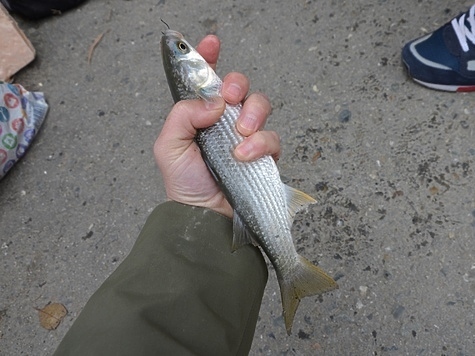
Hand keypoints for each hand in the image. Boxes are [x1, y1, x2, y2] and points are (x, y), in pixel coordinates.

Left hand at [155, 35, 279, 217]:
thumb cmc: (185, 183)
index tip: (212, 42)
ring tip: (240, 135)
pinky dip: (260, 144)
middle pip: (240, 86)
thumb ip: (183, 115)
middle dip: (237, 84)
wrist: (205, 215)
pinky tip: (244, 156)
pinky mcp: (263, 154)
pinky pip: (272, 137)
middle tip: (229, 99)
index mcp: (200, 115)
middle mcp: (224, 122)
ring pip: (261, 105)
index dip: (209, 58)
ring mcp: (246, 137)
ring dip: (252, 114)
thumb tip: (214, 103)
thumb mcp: (169, 146)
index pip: (206, 80)